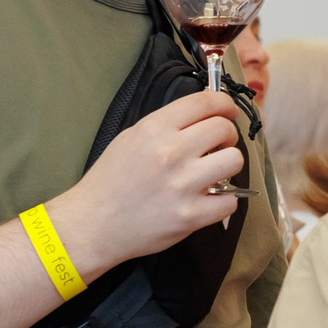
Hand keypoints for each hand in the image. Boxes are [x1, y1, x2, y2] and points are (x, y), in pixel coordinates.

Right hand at [47, 91, 242, 273]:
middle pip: (224, 129)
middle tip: (218, 146)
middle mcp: (171, 152)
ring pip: (234, 161)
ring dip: (229, 164)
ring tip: (215, 172)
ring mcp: (183, 185)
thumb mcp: (131, 138)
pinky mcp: (191, 216)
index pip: (205, 102)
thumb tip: (202, 115)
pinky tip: (210, 200)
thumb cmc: (110, 181)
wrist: (93, 224)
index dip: (224, 104)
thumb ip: (166, 126)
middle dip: (227, 135)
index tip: (228, 111)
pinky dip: (224, 200)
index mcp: (154, 128)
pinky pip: (230, 201)